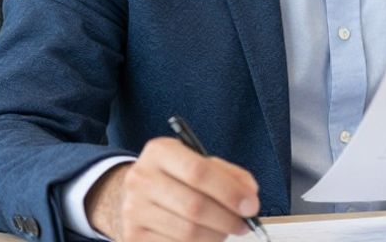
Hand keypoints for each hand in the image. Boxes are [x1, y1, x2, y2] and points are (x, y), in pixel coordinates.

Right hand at [86, 136, 260, 241]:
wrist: (139, 194)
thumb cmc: (177, 177)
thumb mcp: (200, 162)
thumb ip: (229, 175)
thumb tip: (249, 196)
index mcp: (160, 152)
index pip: (198, 172)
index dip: (229, 192)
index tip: (251, 205)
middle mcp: (141, 179)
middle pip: (194, 206)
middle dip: (228, 219)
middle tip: (244, 224)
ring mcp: (134, 210)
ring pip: (187, 232)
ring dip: (216, 235)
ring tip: (224, 230)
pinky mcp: (134, 236)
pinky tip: (205, 237)